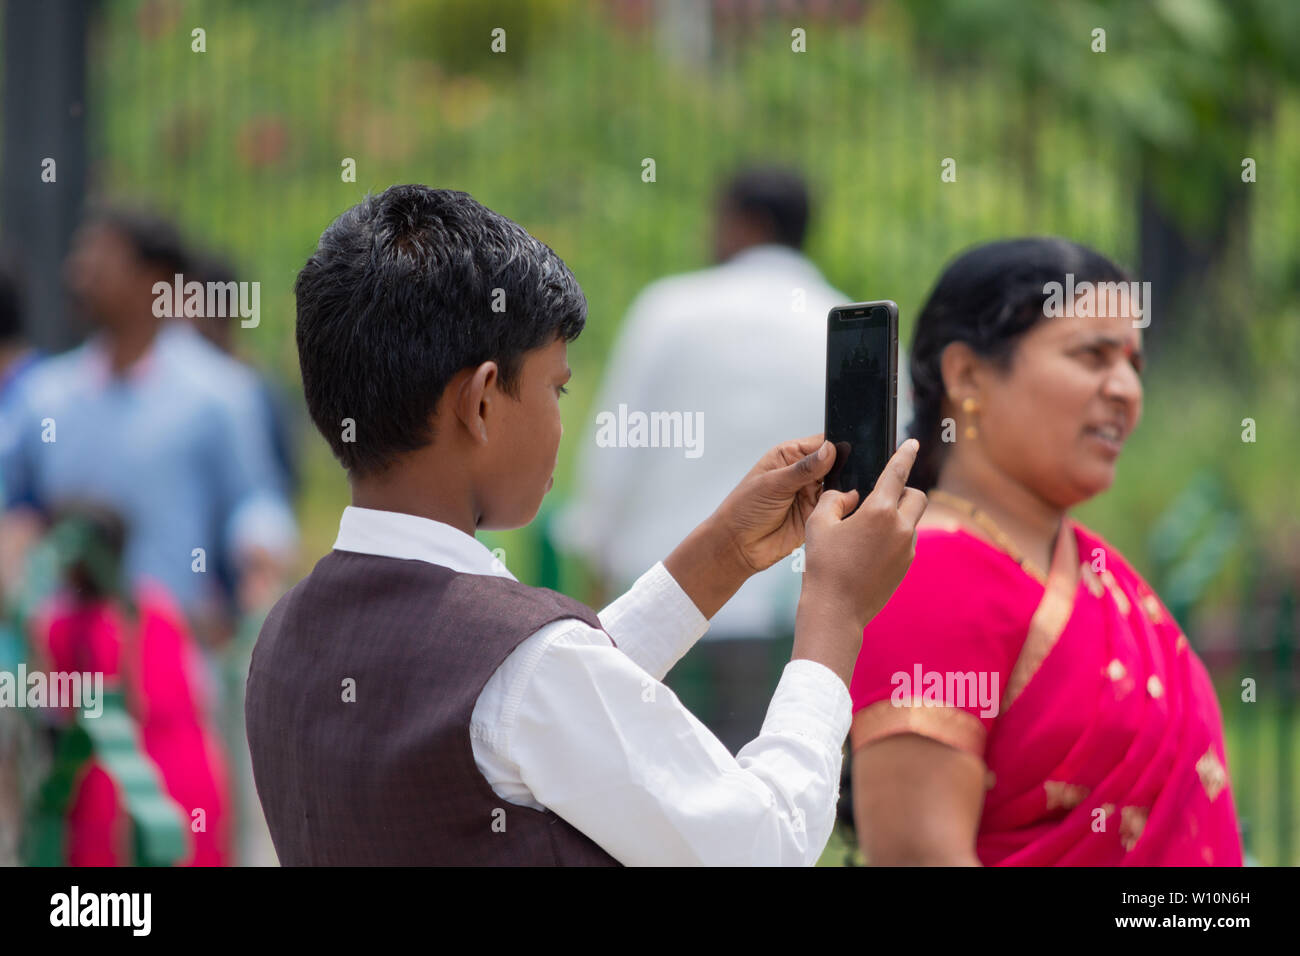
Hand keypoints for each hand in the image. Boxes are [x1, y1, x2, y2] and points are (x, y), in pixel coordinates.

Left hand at [711, 433, 838, 573]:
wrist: (738, 545)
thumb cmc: (744, 509)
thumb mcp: (773, 483)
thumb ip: (803, 468)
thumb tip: (830, 450)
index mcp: (789, 456)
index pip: (821, 443)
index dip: (835, 446)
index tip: (848, 451)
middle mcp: (803, 473)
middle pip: (835, 464)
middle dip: (843, 469)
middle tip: (843, 476)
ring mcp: (810, 494)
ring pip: (839, 486)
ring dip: (842, 489)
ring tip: (837, 494)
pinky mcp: (817, 515)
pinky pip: (837, 508)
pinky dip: (842, 507)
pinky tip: (839, 508)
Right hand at [801, 438, 926, 628]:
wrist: (836, 609)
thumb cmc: (823, 565)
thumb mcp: (818, 523)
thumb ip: (835, 499)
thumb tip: (849, 495)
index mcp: (878, 511)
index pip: (897, 473)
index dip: (905, 454)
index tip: (912, 443)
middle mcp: (899, 527)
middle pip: (917, 496)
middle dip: (904, 490)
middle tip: (881, 497)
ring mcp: (906, 548)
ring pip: (911, 520)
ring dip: (896, 516)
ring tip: (865, 530)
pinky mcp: (906, 565)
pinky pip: (904, 541)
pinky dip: (892, 537)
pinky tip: (868, 550)